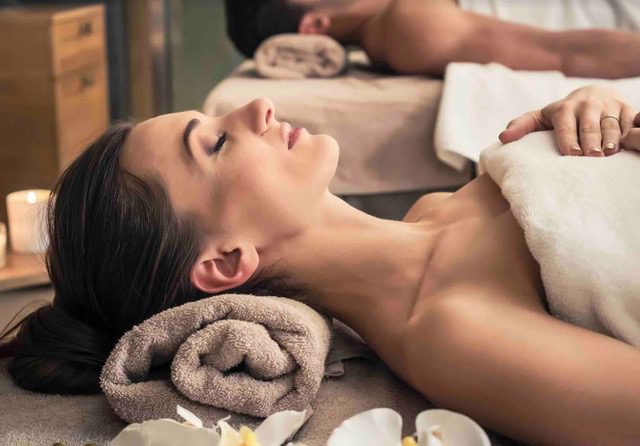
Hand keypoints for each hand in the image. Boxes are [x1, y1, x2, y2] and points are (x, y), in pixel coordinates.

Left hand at [498, 85, 636, 155]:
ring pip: (612, 124)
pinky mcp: (628, 110)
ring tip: (609, 153)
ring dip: (611, 138)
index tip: (571, 153)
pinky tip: (627, 144)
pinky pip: (631, 121)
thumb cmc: (562, 115)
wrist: (594, 95)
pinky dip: (630, 132)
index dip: (568, 138)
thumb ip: (522, 126)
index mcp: (565, 108)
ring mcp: (610, 106)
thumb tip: (503, 138)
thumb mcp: (541, 118)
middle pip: (590, 125)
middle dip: (591, 140)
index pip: (566, 124)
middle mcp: (588, 105)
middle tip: (592, 156)